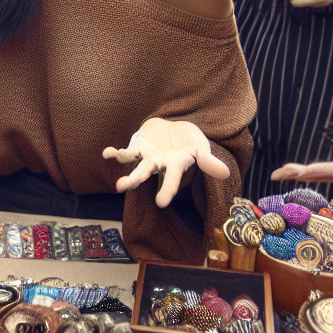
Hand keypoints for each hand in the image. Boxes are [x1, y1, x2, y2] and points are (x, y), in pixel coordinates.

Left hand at [102, 118, 229, 207]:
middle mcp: (158, 164)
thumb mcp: (201, 147)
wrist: (177, 128)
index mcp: (174, 166)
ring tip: (116, 183)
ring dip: (123, 172)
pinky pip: (126, 152)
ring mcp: (146, 156)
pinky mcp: (138, 145)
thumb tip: (226, 173)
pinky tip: (107, 154)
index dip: (167, 190)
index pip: (171, 180)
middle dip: (133, 180)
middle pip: (144, 174)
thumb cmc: (190, 141)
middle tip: (121, 187)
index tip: (160, 203)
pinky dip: (115, 153)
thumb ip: (208, 160)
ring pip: (133, 166)